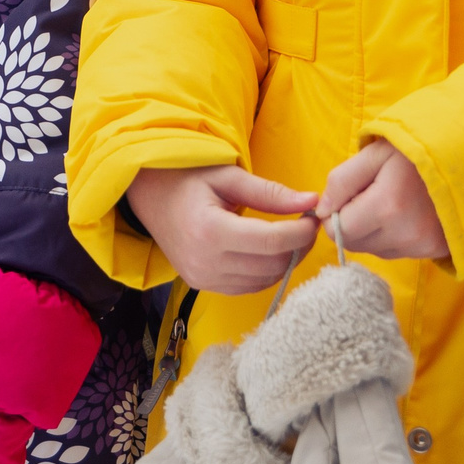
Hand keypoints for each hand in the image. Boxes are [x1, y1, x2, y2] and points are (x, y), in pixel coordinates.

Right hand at [123, 165, 317, 293]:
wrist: (149, 196)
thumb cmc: (187, 179)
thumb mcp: (228, 177)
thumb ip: (270, 193)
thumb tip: (311, 202)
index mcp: (210, 231)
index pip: (270, 242)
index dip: (300, 233)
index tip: (315, 218)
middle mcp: (205, 262)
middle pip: (270, 265)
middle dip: (297, 247)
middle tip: (307, 225)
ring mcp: (202, 278)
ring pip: (263, 281)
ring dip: (284, 261)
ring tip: (290, 236)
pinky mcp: (203, 286)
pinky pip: (248, 286)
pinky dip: (266, 271)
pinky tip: (269, 251)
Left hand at [319, 141, 448, 261]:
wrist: (462, 158)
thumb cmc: (413, 151)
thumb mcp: (373, 154)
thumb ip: (341, 181)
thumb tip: (322, 211)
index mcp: (387, 206)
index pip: (338, 230)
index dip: (335, 213)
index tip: (348, 195)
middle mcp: (405, 233)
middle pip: (354, 244)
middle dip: (351, 223)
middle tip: (368, 195)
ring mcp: (422, 245)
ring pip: (374, 250)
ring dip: (371, 231)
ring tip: (389, 202)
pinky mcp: (433, 251)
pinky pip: (395, 252)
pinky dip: (391, 236)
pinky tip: (404, 214)